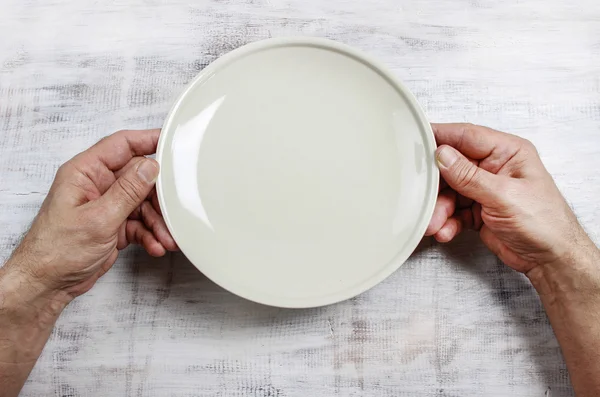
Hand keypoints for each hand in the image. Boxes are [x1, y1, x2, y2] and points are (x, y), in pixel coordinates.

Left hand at [4, 129, 176, 299]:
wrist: (48, 284)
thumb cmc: (56, 250)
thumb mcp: (98, 218)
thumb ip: (128, 191)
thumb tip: (150, 167)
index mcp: (85, 172)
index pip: (122, 145)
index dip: (148, 140)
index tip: (172, 143)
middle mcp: (97, 185)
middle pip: (139, 178)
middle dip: (159, 197)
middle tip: (174, 209)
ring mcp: (106, 205)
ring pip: (143, 203)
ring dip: (158, 221)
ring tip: (167, 237)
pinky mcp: (113, 224)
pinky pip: (140, 223)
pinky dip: (150, 234)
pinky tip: (155, 245)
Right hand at [425, 123, 589, 273]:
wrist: (550, 260)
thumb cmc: (545, 224)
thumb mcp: (503, 196)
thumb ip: (469, 176)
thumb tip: (443, 155)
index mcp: (507, 152)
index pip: (466, 136)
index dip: (440, 137)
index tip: (416, 140)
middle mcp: (494, 167)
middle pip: (452, 166)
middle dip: (436, 185)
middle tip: (422, 195)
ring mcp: (485, 188)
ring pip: (449, 191)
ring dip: (439, 208)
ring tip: (435, 223)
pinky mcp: (478, 209)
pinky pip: (452, 210)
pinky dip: (446, 221)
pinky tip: (446, 230)